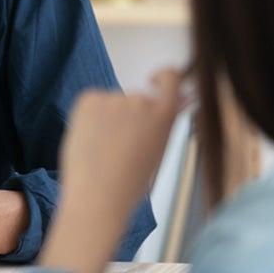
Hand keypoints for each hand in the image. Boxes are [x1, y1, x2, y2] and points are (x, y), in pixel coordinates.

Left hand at [39, 68, 187, 272]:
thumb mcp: (158, 150)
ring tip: (102, 150)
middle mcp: (142, 100)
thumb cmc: (130, 182)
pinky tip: (89, 141)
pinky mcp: (89, 99)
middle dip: (129, 117)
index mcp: (165, 115)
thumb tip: (185, 97)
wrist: (98, 196)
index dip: (163, 76)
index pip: (170, 78)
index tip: (153, 80)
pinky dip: (89, 118)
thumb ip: (167, 121)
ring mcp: (114, 98)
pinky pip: (92, 103)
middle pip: (136, 99)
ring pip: (112, 104)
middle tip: (119, 147)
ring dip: (108, 119)